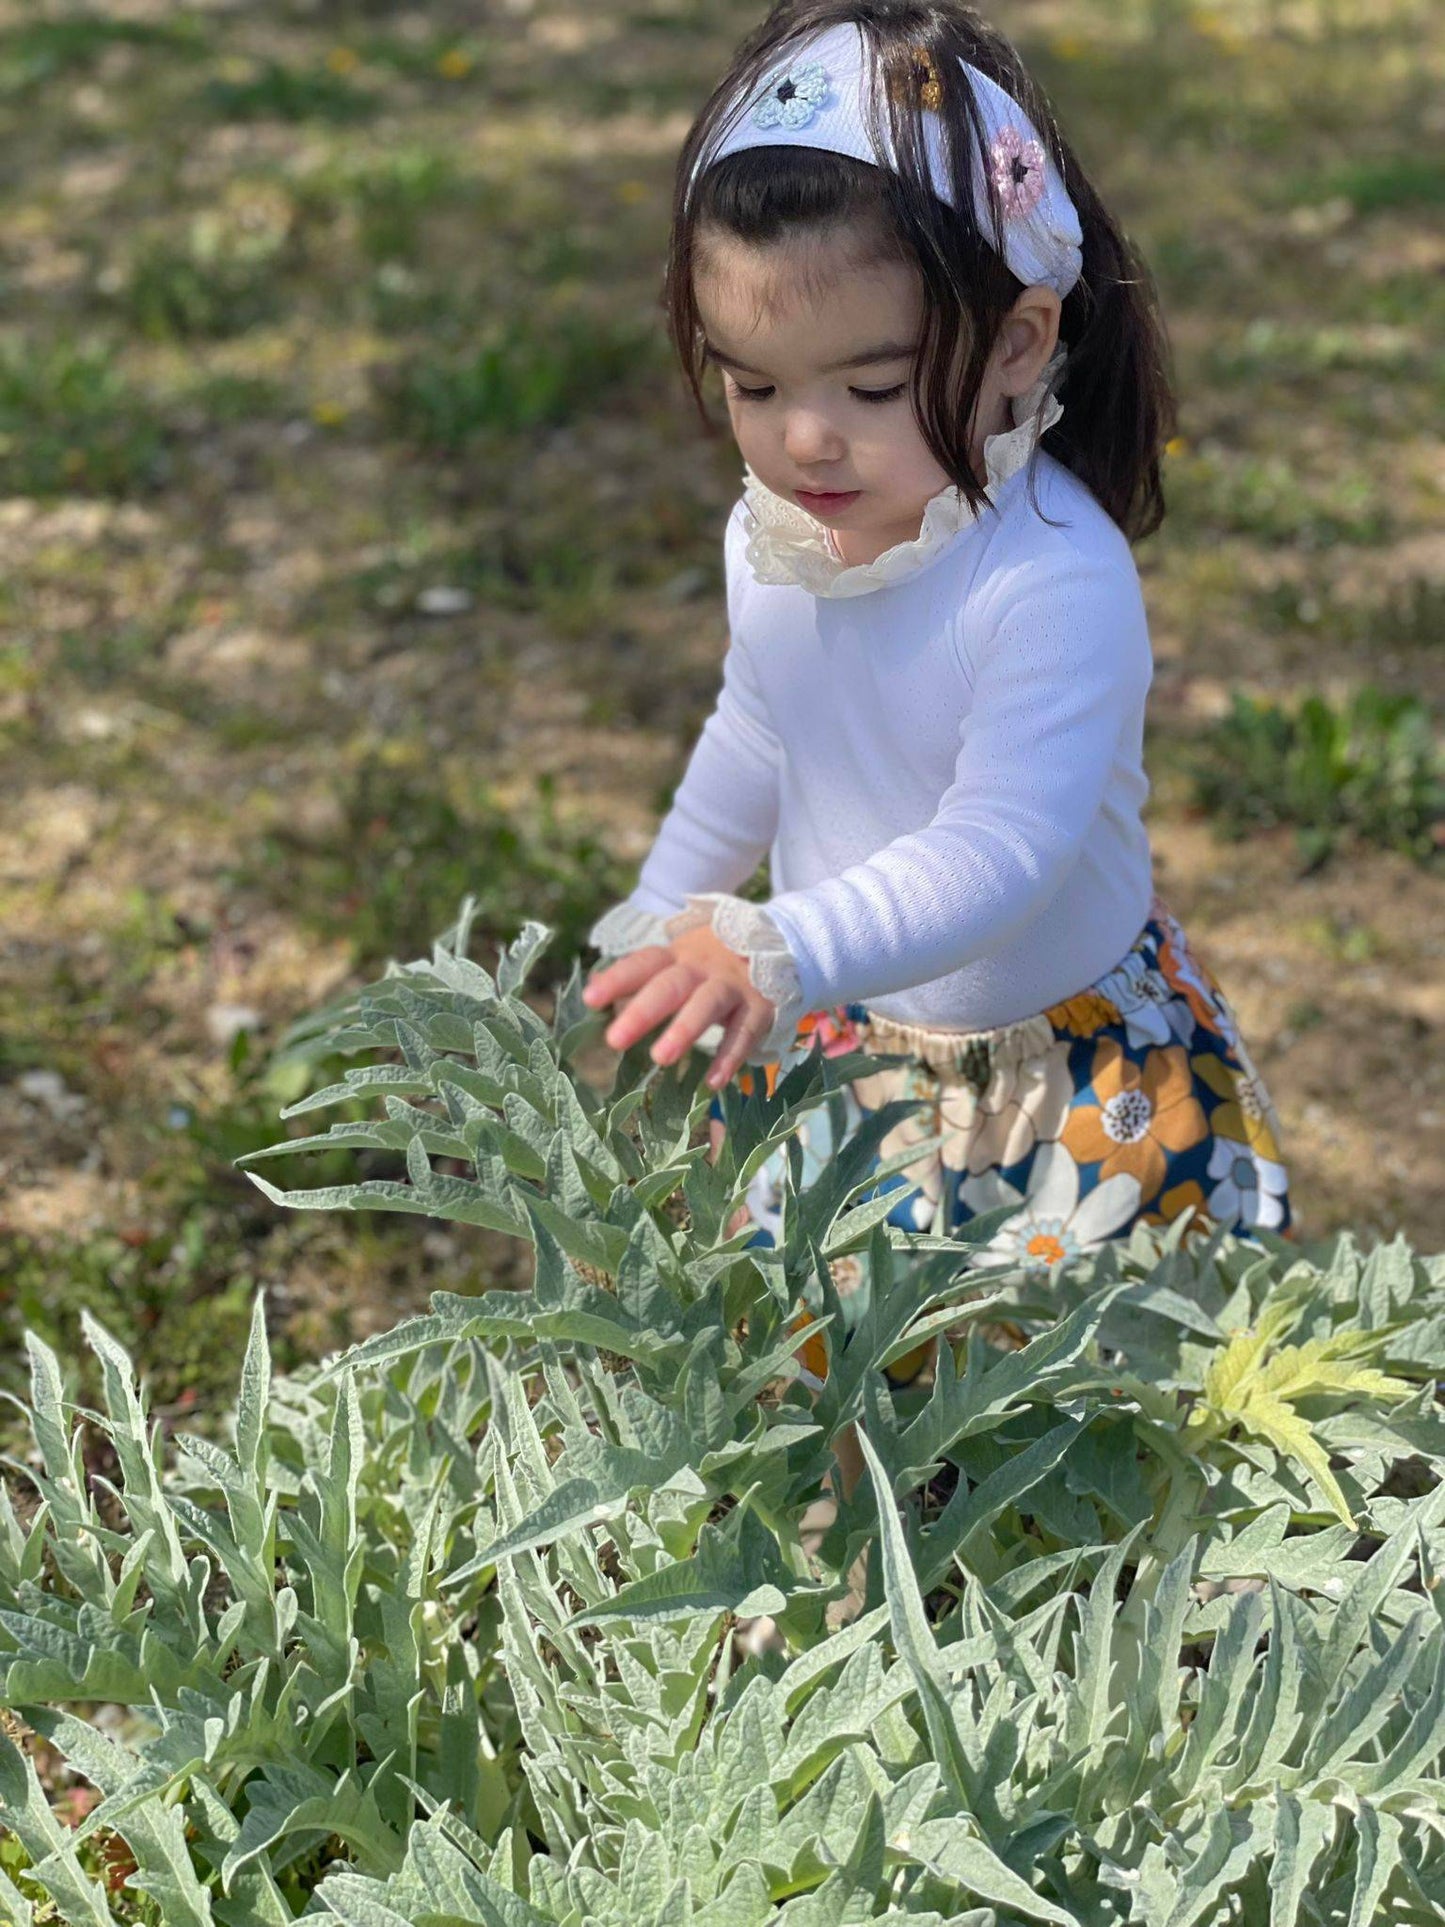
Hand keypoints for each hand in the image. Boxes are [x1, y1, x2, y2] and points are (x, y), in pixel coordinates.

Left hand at [582, 925, 777, 1089]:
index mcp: (677, 957)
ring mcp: (733, 986)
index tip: (590, 1000)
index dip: (617, 979)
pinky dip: (730, 1056)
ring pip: (708, 1004)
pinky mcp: (760, 1007)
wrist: (778, 945)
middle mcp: (703, 968)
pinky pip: (745, 1032)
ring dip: (684, 1030)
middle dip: (644, 1011)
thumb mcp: (679, 965)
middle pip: (672, 985)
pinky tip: (713, 1081)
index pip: (644, 963)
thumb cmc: (710, 967)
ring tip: (660, 1058)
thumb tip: (594, 999)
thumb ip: (642, 982)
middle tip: (614, 1040)